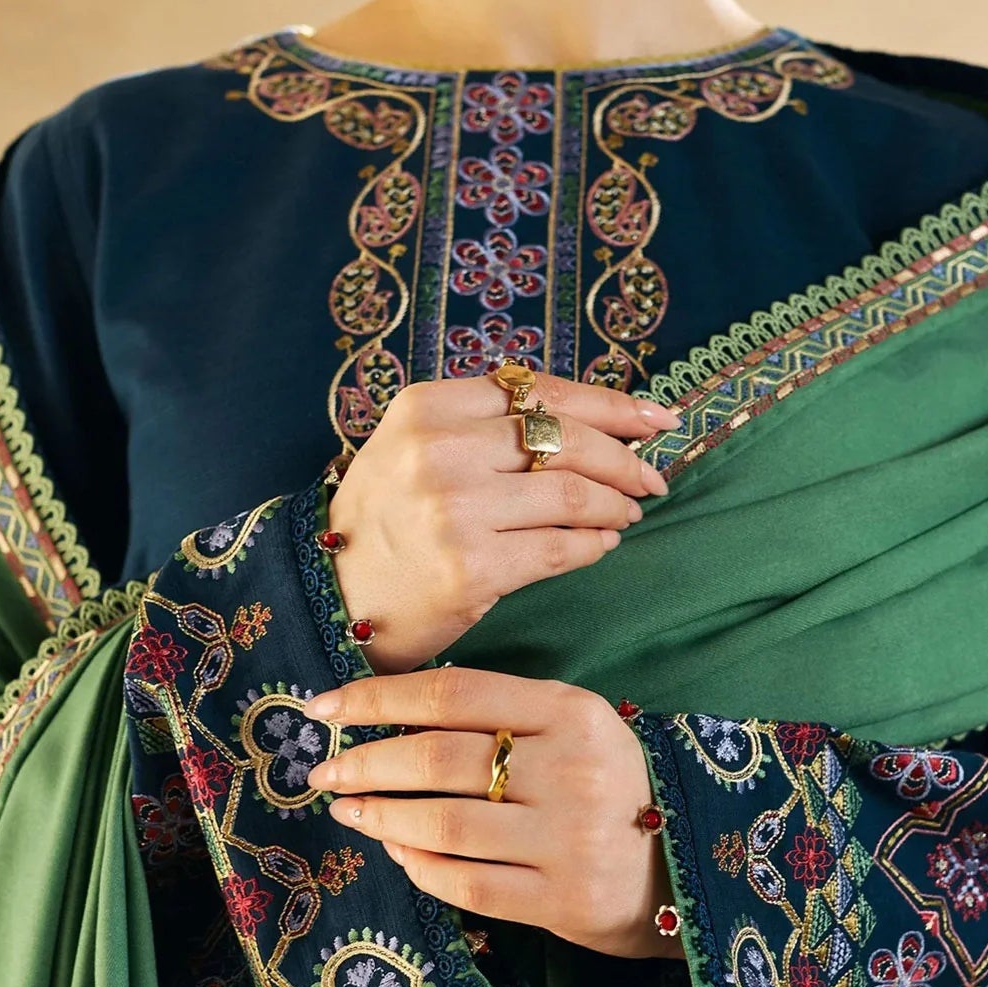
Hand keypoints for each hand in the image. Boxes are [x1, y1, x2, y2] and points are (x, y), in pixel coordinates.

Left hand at [301, 667, 683, 960]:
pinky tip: (395, 849)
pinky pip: (467, 884)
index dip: (377, 699)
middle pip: (440, 758)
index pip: (454, 693)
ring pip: (445, 823)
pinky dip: (419, 865)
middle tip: (322, 772)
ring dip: (381, 816)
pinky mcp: (564, 902)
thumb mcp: (573, 729)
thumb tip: (389, 712)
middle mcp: (574, 770)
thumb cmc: (608, 787)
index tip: (323, 709)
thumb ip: (500, 714)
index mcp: (573, 711)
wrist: (686, 868)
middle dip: (366, 763)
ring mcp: (570, 840)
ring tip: (349, 809)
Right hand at [326, 369, 679, 674]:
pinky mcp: (470, 568)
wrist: (331, 593)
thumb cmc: (388, 519)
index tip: (657, 420)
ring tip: (625, 515)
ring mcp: (453, 510)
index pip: (543, 393)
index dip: (613, 406)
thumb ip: (490, 425)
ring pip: (573, 495)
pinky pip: (561, 549)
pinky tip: (600, 546)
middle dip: (625, 461)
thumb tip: (602, 421)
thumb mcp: (418, 447)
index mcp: (428, 406)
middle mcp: (438, 450)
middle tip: (649, 481)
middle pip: (567, 440)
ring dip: (615, 507)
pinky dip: (593, 546)